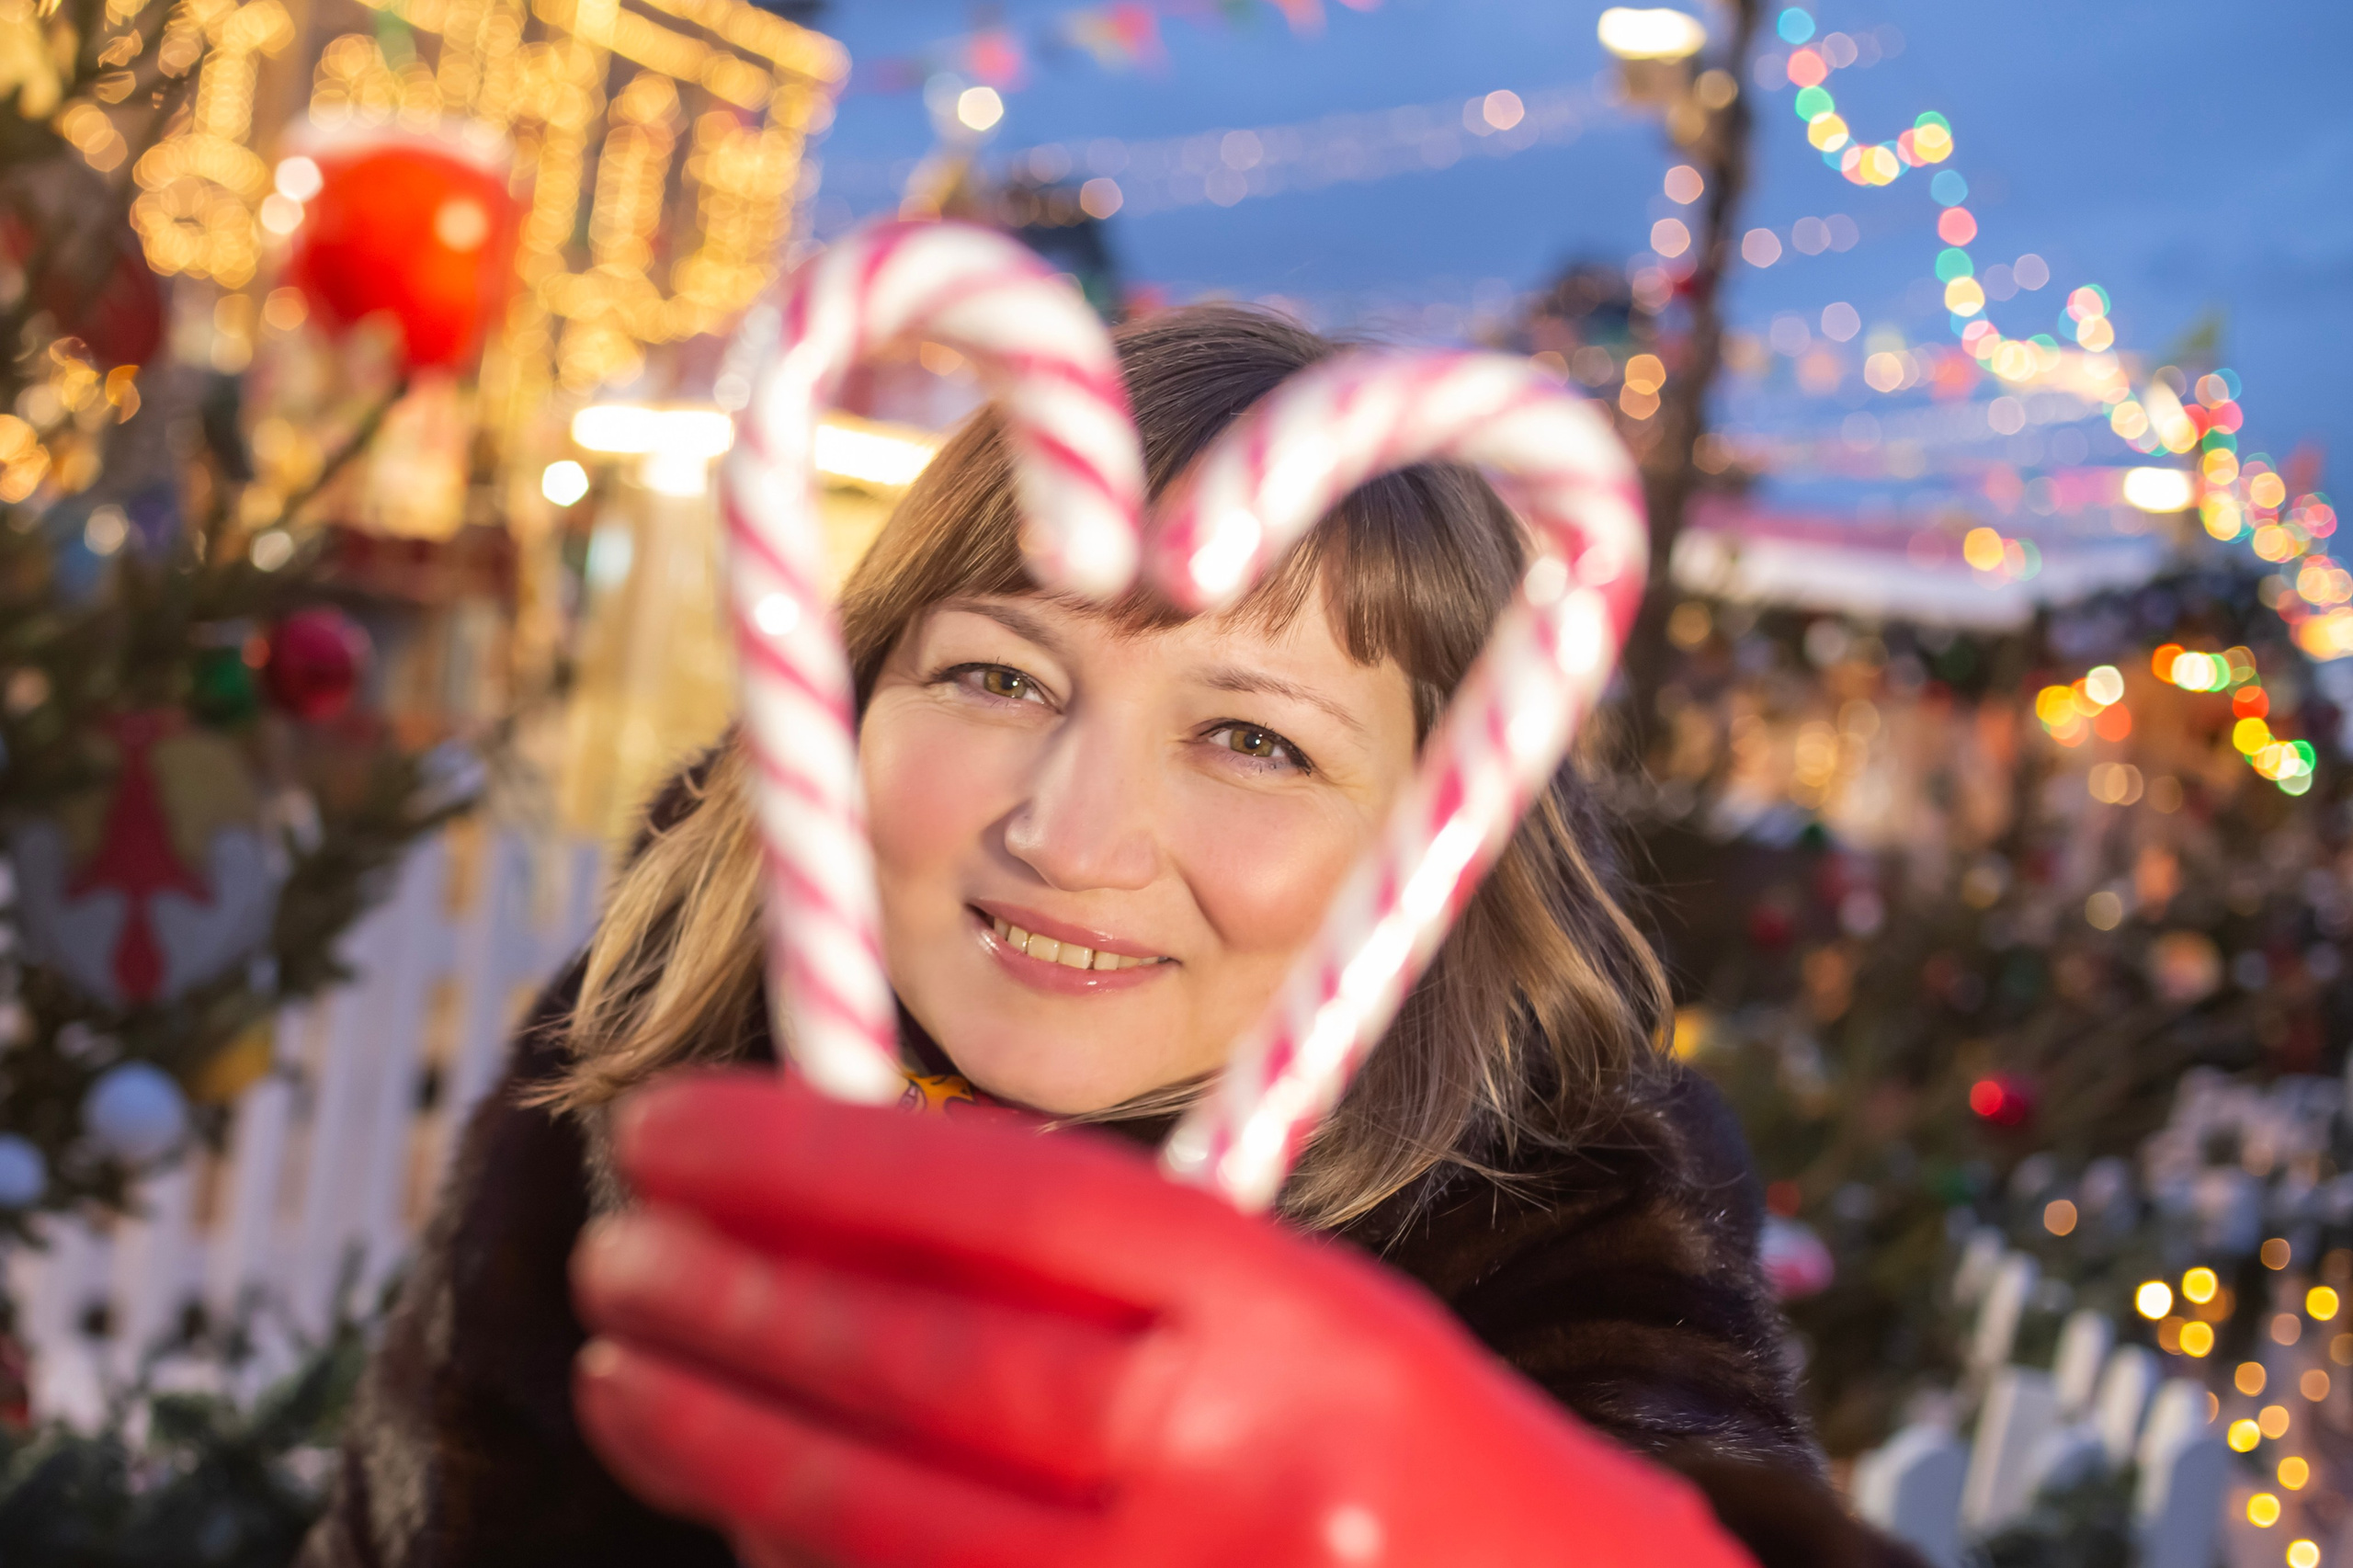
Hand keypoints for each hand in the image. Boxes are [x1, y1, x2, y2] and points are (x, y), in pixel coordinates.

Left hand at [570, 1071, 1754, 1567]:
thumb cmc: (1438, 1472)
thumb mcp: (1322, 1325)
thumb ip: (1127, 1271)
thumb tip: (867, 1210)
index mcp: (1295, 1317)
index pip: (1010, 1198)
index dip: (815, 1153)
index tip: (676, 1126)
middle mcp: (1239, 1462)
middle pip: (925, 1364)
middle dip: (732, 1299)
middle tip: (612, 1249)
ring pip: (892, 1525)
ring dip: (728, 1443)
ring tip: (619, 1373)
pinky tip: (746, 1516)